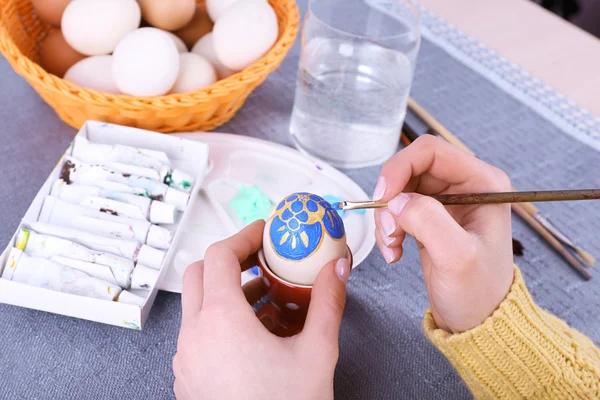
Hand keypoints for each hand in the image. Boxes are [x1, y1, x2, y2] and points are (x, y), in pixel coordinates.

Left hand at [173, 220, 350, 399]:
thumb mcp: (317, 352)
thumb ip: (327, 302)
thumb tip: (336, 269)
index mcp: (222, 320)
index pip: (218, 256)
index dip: (242, 237)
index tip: (262, 233)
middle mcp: (195, 336)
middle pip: (198, 275)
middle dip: (229, 261)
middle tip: (260, 261)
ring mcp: (186, 360)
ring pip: (197, 307)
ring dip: (226, 294)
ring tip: (266, 303)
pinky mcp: (187, 380)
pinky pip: (197, 336)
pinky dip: (219, 323)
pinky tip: (253, 340)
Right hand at [373, 135, 513, 332]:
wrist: (478, 322)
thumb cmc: (479, 293)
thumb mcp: (457, 257)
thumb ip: (428, 221)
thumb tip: (396, 201)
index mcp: (483, 183)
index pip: (431, 151)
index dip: (400, 168)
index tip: (383, 197)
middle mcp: (465, 186)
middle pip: (410, 168)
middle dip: (391, 198)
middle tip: (389, 231)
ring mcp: (445, 202)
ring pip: (399, 189)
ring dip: (387, 217)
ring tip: (393, 246)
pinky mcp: (430, 218)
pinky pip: (397, 209)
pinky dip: (388, 228)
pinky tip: (394, 251)